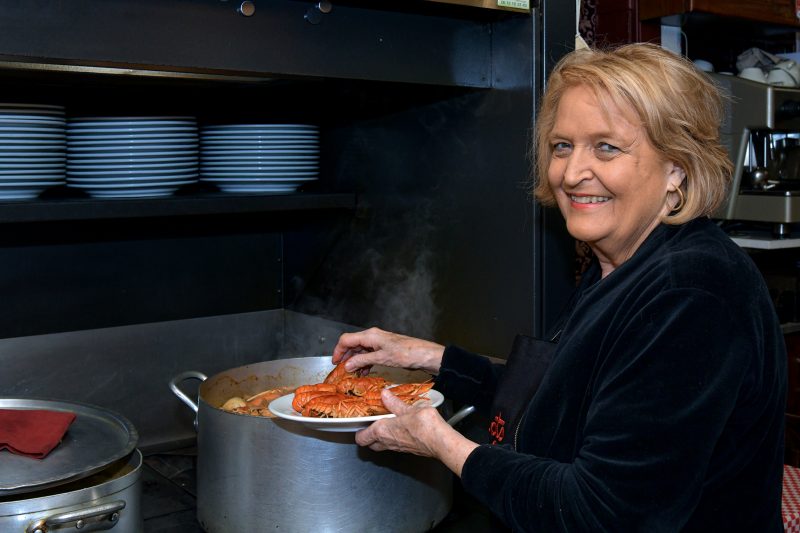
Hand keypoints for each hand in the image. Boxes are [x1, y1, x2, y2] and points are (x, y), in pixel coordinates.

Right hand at [332, 327, 444, 374]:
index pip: (346, 340)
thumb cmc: (406, 353)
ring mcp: (379, 342)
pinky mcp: (384, 349)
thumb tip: (347, 365)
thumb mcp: (381, 358)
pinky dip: (364, 363)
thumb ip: (362, 361)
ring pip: (360, 350)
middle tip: (341, 370)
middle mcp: (373, 336)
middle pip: (352, 344)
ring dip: (355, 361)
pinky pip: (369, 354)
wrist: (424, 354)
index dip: (338, 351)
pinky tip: (365, 372)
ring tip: (353, 374)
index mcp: (370, 335)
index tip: (334, 363)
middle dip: (346, 357)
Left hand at [355, 388, 478, 477]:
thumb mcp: (407, 408)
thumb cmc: (423, 425)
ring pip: (382, 447)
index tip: (360, 424)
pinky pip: (395, 446)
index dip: (358, 432)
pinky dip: (393, 439)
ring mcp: (397, 448)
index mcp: (381, 431)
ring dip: (381, 439)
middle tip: (370, 425)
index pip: (362, 438)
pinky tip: (401, 430)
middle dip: (368, 437)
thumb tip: (385, 394)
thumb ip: (394, 402)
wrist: (440, 441)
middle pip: (370, 445)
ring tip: (386, 425)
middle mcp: (387, 442)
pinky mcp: (408, 451)